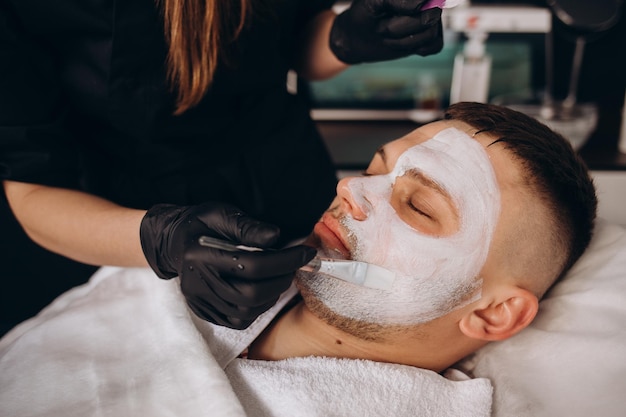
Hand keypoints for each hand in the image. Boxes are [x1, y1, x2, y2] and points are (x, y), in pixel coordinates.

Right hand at [140, 202, 316, 328]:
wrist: (172, 243)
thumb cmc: (200, 224)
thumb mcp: (220, 213)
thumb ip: (247, 226)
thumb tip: (276, 236)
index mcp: (200, 255)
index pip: (252, 264)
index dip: (285, 259)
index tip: (306, 252)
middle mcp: (198, 283)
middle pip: (251, 293)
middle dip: (282, 279)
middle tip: (294, 264)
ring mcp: (201, 301)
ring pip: (247, 311)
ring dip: (273, 294)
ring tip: (280, 274)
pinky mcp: (206, 312)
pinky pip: (239, 320)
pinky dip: (258, 308)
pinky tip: (263, 289)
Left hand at [329, 0, 442, 63]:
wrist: (358, 38)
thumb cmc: (364, 16)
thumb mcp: (373, 3)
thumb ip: (396, 0)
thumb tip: (420, 4)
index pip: (426, 0)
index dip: (407, 10)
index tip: (387, 14)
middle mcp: (426, 2)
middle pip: (428, 18)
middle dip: (399, 28)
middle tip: (382, 29)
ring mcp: (430, 20)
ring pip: (430, 34)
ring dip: (404, 41)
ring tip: (389, 38)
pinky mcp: (430, 38)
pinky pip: (436, 46)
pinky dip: (419, 49)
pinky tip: (405, 46)